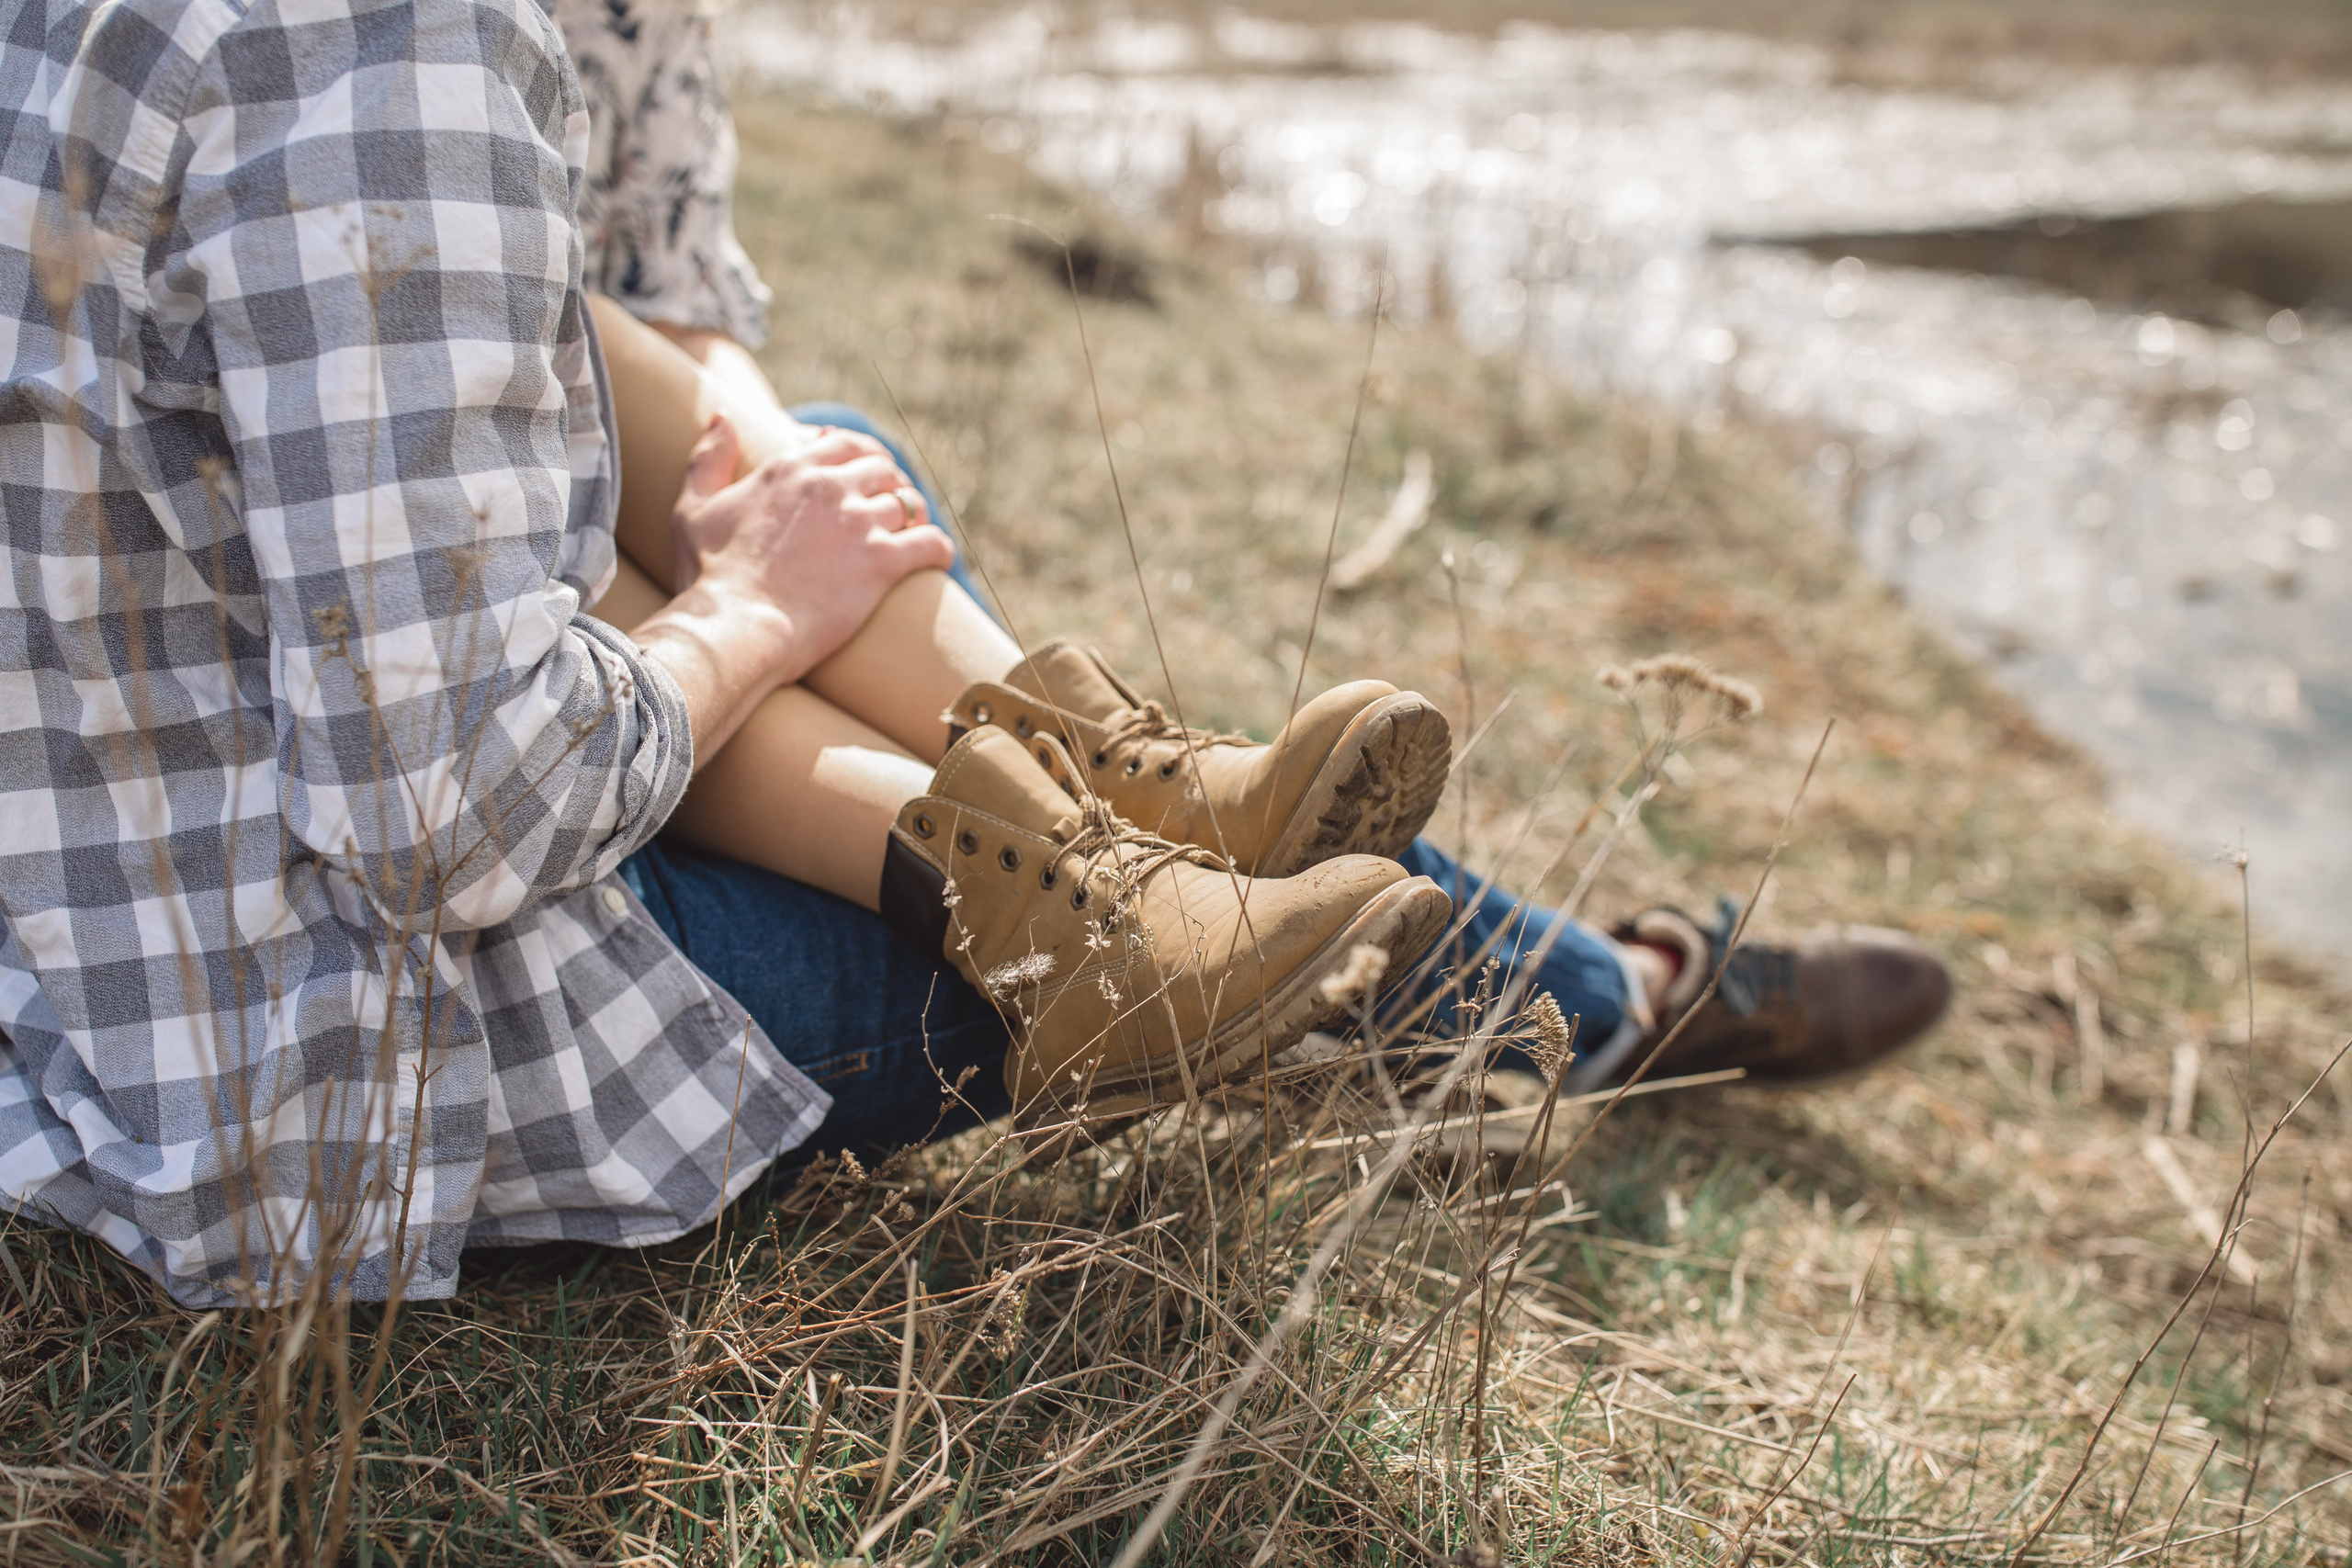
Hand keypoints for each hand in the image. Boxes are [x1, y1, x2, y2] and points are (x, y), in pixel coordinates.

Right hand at [670, 414, 953, 682]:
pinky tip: (939, 559)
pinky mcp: (882, 563)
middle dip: (891, 483)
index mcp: (790, 468)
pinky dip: (940, 549)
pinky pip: (931, 543)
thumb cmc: (709, 577)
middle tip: (891, 506)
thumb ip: (708, 459)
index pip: (844, 442)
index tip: (865, 471)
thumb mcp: (693, 510)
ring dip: (915, 515)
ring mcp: (860, 523)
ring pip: (909, 502)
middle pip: (883, 468)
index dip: (861, 454)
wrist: (736, 627)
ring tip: (914, 532)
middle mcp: (830, 486)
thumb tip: (723, 417)